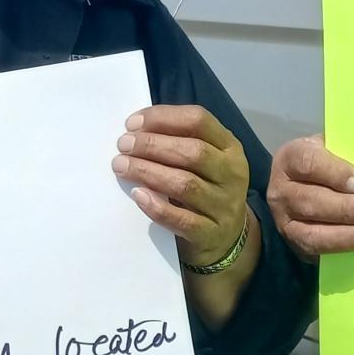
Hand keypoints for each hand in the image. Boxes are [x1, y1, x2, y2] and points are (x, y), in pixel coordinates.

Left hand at [114, 104, 252, 269]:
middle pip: (193, 152)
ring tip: (121, 166)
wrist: (226, 237)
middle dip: (152, 145)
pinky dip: (157, 207)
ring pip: (185, 184)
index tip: (132, 123)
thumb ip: (179, 142)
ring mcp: (224, 205)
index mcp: (230, 147)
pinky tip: (138, 195)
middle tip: (123, 145)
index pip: (198, 121)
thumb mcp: (205, 161)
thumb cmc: (206, 188)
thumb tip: (136, 130)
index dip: (163, 118)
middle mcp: (232, 174)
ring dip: (148, 172)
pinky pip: (182, 220)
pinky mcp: (211, 233)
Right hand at [267, 137, 353, 257]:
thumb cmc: (327, 163)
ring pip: (310, 232)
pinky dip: (339, 249)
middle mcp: (281, 190)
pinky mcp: (293, 243)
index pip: (308, 163)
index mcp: (290, 157)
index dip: (336, 174)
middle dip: (346, 208)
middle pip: (311, 201)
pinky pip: (315, 250)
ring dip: (344, 235)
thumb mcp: (333, 148)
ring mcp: (283, 220)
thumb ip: (349, 153)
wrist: (305, 185)